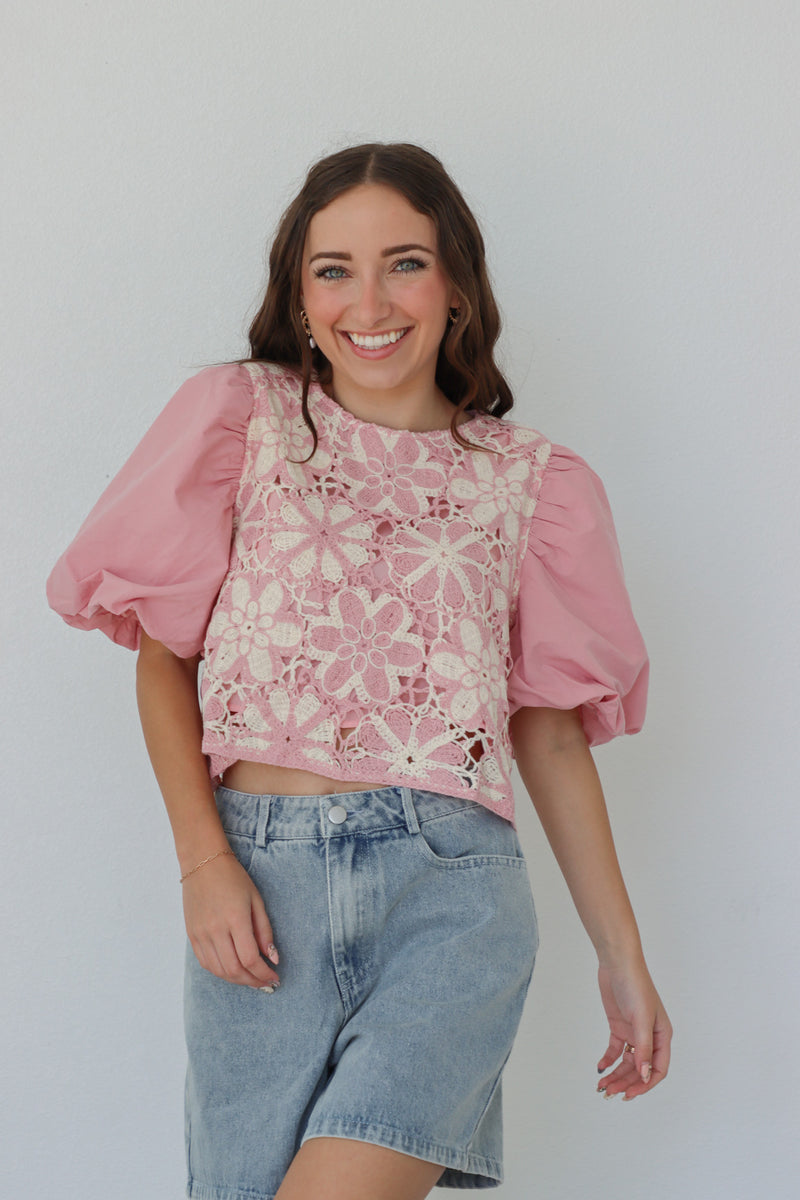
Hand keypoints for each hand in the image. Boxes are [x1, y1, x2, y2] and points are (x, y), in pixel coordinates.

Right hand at [182, 853, 279, 989]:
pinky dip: (221, 972)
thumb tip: (273, 958)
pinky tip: (233, 970)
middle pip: (234, 970)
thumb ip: (265, 931)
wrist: (203, 863)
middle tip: (265, 984)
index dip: (264, 974)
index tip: (275, 978)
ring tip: (251, 979)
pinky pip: (206, 963)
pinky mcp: (191, 935)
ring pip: (219, 970)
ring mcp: (201, 934)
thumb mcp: (256, 900)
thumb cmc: (234, 878)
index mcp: (235, 919)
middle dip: (253, 981)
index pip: (250, 958)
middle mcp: (215, 929)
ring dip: (237, 980)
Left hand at [595, 958, 671, 1099]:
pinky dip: (608, 1060)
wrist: (617, 964)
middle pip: (639, 1068)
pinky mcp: (619, 1026)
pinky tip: (600, 1068)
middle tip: (610, 1093)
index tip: (629, 1094)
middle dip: (626, 1082)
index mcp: (662, 1036)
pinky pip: (616, 1050)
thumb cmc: (636, 986)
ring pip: (626, 1062)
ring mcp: (634, 1032)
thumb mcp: (640, 1019)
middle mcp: (650, 1037)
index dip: (644, 1084)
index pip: (658, 1069)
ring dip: (616, 1074)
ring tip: (602, 1086)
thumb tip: (645, 1075)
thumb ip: (643, 1048)